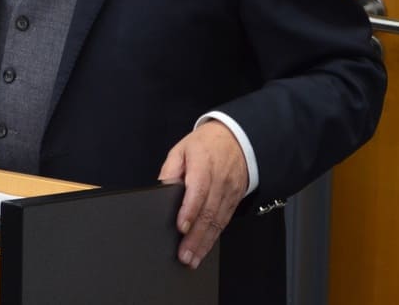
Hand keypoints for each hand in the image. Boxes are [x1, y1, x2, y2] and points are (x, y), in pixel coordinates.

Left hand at [157, 120, 248, 269]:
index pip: (198, 191)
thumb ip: (170, 170)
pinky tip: (204, 250)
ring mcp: (229, 193)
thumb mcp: (181, 149)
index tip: (181, 227)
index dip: (189, 211)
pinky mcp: (234, 202)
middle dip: (196, 237)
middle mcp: (219, 182)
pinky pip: (224, 222)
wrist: (237, 140)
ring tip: (192, 259)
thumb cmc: (206, 145)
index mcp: (203, 165)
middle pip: (208, 212)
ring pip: (217, 222)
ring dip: (205, 243)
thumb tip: (161, 189)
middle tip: (184, 254)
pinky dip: (214, 238)